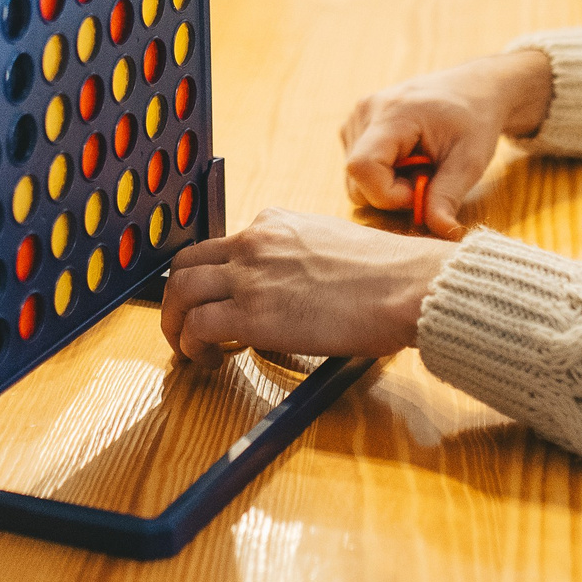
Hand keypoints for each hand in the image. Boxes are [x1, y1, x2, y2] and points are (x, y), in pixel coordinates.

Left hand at [158, 207, 456, 362]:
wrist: (405, 286)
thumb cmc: (387, 274)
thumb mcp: (332, 243)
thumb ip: (299, 257)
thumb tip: (290, 287)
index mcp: (274, 222)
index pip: (220, 245)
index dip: (209, 278)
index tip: (214, 301)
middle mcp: (254, 242)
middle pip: (186, 264)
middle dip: (176, 299)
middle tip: (183, 325)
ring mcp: (250, 276)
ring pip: (180, 293)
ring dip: (175, 324)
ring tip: (189, 349)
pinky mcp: (252, 314)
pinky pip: (197, 327)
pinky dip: (191, 346)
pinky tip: (209, 359)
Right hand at [339, 50, 551, 237]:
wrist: (474, 88)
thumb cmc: (475, 119)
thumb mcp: (470, 161)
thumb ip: (449, 196)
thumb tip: (443, 233)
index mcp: (392, 114)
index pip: (362, 167)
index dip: (388, 194)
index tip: (421, 191)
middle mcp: (365, 111)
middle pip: (355, 178)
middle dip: (390, 193)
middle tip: (426, 179)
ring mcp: (357, 116)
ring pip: (354, 176)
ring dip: (387, 185)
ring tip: (419, 166)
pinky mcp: (356, 125)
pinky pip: (357, 166)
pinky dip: (382, 174)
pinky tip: (407, 159)